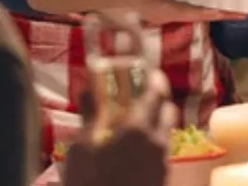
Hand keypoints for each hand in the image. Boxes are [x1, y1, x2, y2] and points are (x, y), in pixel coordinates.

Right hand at [62, 70, 176, 185]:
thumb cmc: (87, 183)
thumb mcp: (80, 148)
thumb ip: (90, 114)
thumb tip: (91, 87)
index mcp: (138, 127)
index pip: (155, 92)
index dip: (153, 79)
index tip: (147, 72)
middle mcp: (157, 140)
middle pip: (167, 109)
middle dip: (158, 99)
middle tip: (142, 95)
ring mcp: (162, 161)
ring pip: (167, 131)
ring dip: (156, 121)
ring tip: (136, 122)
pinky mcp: (162, 178)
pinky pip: (162, 151)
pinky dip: (154, 142)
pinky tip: (135, 148)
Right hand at [102, 0, 244, 24]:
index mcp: (163, 9)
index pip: (194, 13)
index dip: (214, 12)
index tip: (232, 12)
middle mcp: (168, 15)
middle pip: (200, 15)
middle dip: (221, 13)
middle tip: (245, 11)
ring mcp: (167, 13)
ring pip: (195, 12)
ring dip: (214, 9)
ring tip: (235, 6)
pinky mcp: (165, 8)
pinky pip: (189, 8)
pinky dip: (202, 4)